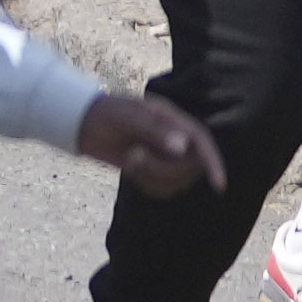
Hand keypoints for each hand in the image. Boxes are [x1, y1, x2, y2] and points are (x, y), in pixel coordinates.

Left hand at [74, 86, 219, 189]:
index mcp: (174, 119)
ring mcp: (167, 155)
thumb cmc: (104, 113)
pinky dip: (146, 184)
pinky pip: (163, 189)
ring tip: (130, 159)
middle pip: (190, 167)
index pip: (203, 142)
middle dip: (163, 169)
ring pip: (177, 181)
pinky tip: (131, 170)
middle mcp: (176, 138)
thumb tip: (183, 147)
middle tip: (134, 156)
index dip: (213, 163)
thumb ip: (154, 130)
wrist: (83, 124)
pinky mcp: (156, 170)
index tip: (218, 186)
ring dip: (151, 177)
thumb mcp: (126, 116)